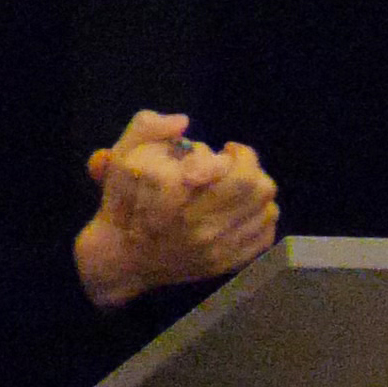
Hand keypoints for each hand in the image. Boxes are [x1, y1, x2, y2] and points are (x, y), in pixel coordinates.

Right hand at [76, 111, 281, 308]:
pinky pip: (265, 235)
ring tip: (239, 188)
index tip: (225, 151)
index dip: (234, 153)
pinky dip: (260, 218)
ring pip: (266, 209)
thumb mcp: (125, 155)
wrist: (122, 259)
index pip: (228, 166)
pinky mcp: (225, 264)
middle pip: (256, 185)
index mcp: (175, 191)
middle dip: (251, 167)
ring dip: (257, 191)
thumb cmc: (124, 201)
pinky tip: (242, 211)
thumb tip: (183, 122)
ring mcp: (215, 247)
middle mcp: (199, 221)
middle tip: (236, 165)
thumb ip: (150, 126)